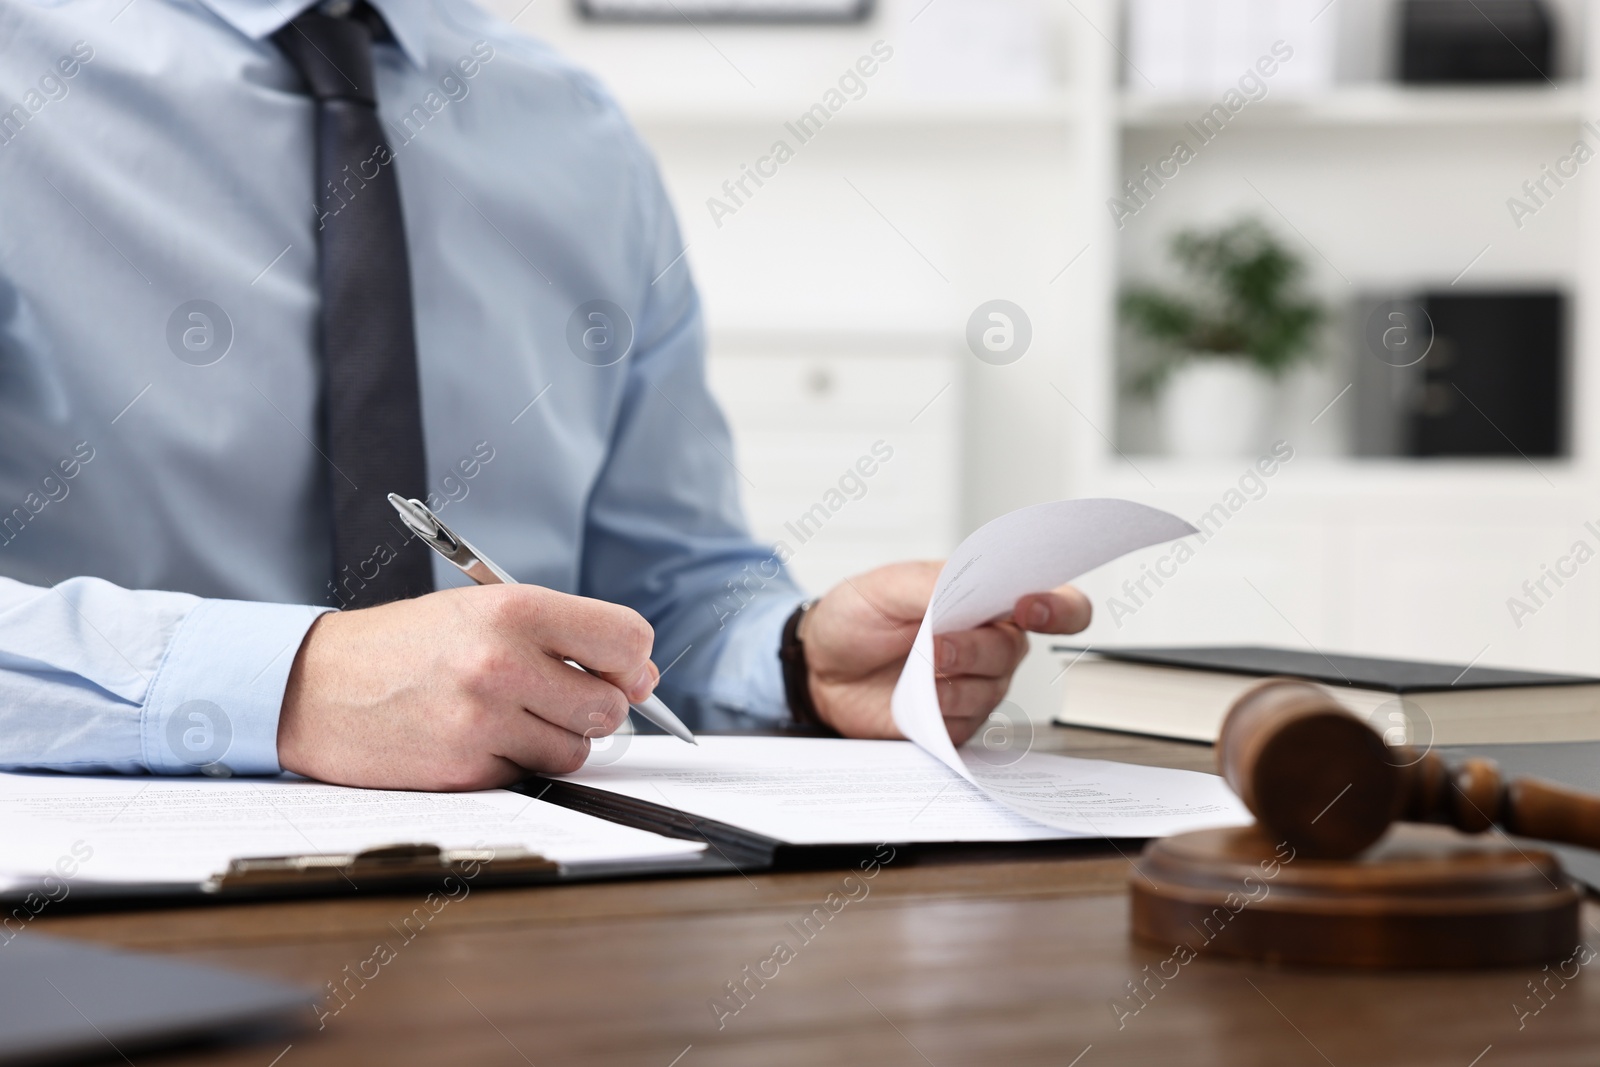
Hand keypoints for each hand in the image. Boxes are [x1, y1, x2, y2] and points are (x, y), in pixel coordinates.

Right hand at [277, 585, 658, 790]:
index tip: (622, 671)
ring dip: (556, 739)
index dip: (633, 661)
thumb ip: (564, 636)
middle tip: (556, 696)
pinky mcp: (467, 769)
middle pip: (610, 705)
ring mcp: (484, 720)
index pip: (626, 639)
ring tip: (509, 715)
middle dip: (595, 707)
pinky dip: (516, 763)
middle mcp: (503, 662)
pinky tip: (477, 739)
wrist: (317, 686)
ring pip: (578, 749)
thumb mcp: (484, 611)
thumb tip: (642, 677)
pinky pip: (532, 775)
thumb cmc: (408, 646)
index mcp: (515, 609)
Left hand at [801, 561, 1090, 743]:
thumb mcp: (886, 587)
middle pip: (1014, 650)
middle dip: (975, 648)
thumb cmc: (857, 617)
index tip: (1031, 607)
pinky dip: (937, 712)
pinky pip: (963, 724)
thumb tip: (970, 589)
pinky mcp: (954, 723)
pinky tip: (913, 700)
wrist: (819, 666)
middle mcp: (991, 644)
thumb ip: (933, 585)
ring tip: (915, 671)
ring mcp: (975, 686)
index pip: (1054, 602)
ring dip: (951, 682)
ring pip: (990, 689)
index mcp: (986, 600)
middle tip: (935, 644)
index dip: (1059, 606)